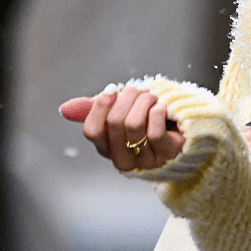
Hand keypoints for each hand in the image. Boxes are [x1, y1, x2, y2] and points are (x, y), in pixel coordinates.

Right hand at [59, 86, 185, 170]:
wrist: (186, 128)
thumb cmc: (149, 119)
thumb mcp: (121, 110)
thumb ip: (95, 109)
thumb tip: (64, 109)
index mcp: (108, 148)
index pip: (92, 131)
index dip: (99, 107)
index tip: (111, 90)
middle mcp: (123, 159)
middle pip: (114, 123)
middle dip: (128, 98)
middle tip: (141, 91)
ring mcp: (146, 160)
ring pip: (134, 125)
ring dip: (145, 102)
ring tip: (153, 97)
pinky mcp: (166, 155)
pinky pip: (155, 132)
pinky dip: (158, 112)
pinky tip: (163, 108)